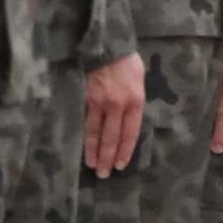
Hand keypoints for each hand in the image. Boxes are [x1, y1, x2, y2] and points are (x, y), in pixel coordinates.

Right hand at [83, 53, 144, 177]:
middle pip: (112, 137)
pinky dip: (84, 137)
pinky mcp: (86, 100)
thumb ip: (136, 102)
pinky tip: (82, 148)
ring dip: (93, 151)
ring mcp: (100, 103)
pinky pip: (85, 122)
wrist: (107, 47)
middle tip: (103, 174)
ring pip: (96, 133)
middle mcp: (118, 105)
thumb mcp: (140, 82)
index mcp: (135, 101)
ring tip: (91, 166)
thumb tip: (132, 120)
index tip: (120, 165)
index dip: (125, 150)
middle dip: (107, 157)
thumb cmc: (128, 64)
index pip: (131, 132)